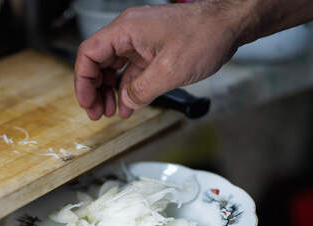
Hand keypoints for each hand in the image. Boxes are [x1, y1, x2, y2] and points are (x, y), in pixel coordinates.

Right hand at [74, 3, 245, 119]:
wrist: (229, 25)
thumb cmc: (204, 35)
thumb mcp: (169, 71)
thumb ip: (141, 90)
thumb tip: (126, 103)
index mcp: (126, 30)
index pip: (89, 54)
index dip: (83, 81)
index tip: (87, 103)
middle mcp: (129, 33)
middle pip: (98, 62)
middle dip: (94, 89)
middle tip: (97, 113)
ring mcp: (140, 41)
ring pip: (113, 67)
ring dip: (109, 91)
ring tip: (110, 112)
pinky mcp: (152, 49)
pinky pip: (131, 70)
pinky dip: (127, 88)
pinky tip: (128, 105)